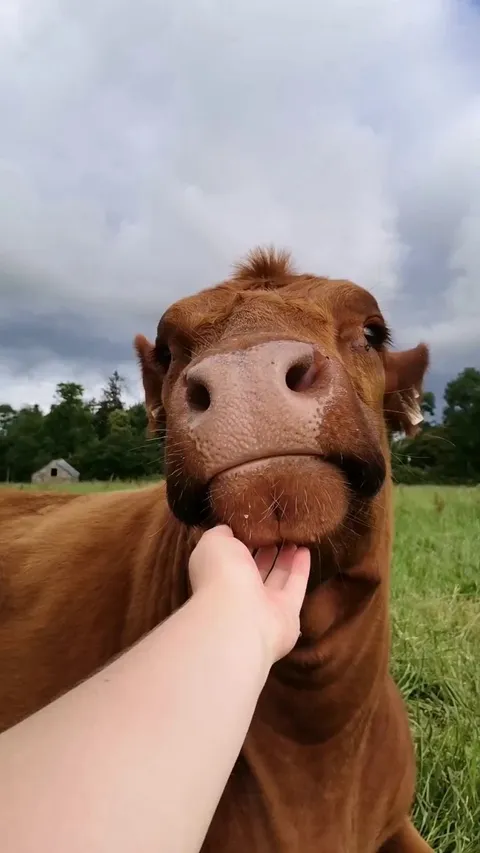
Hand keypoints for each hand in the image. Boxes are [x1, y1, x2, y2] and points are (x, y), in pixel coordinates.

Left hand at [188, 526, 310, 664]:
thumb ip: (221, 533)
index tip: (254, 524)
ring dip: (285, 557)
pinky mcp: (288, 613)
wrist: (240, 615)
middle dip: (265, 549)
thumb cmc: (221, 574)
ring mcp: (264, 605)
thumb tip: (229, 529)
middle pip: (255, 568)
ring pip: (276, 577)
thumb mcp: (214, 542)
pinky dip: (300, 569)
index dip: (242, 540)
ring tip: (293, 537)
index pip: (231, 557)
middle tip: (277, 530)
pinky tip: (305, 549)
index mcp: (218, 575)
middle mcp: (239, 592)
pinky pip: (295, 586)